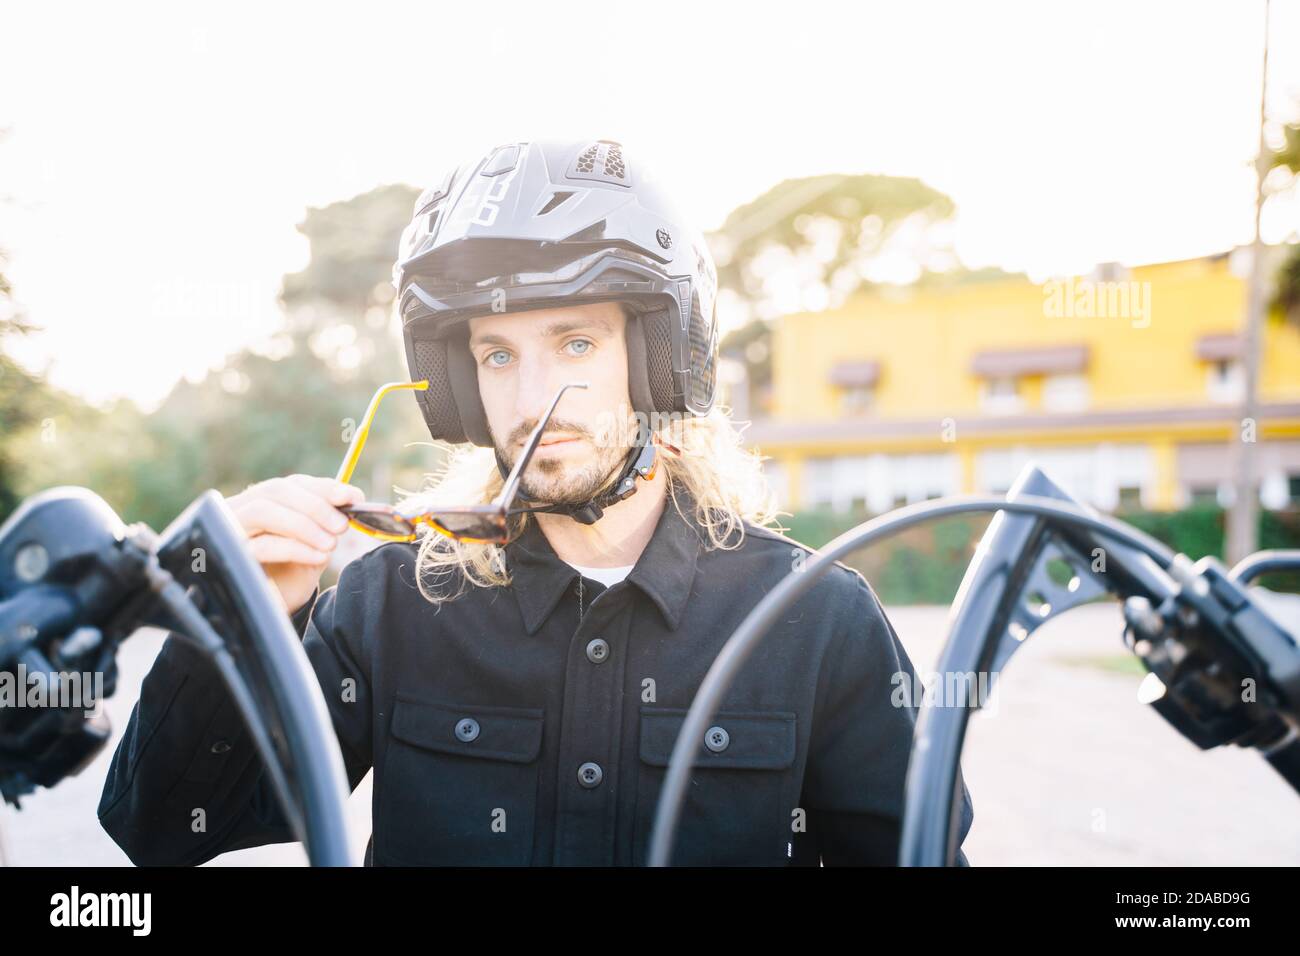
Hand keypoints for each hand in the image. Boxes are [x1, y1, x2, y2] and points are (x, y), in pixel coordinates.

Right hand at [226, 474, 365, 615]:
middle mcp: (238, 509)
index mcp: (262, 501)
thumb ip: (326, 518)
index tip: (353, 496)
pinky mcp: (231, 557)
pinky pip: (262, 545)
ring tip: (331, 544)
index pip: (290, 484)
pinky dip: (295, 548)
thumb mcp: (313, 541)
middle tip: (342, 525)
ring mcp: (229, 531)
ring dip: (303, 524)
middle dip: (314, 505)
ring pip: (262, 511)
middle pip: (274, 490)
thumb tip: (351, 498)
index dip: (323, 487)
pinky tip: (318, 557)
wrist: (274, 607)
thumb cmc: (293, 571)